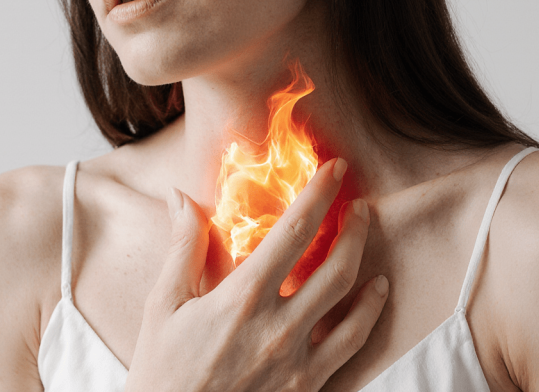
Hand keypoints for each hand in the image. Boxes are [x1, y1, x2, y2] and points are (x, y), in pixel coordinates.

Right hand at [124, 158, 387, 391]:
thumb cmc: (164, 369)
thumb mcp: (164, 305)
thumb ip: (182, 248)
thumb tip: (181, 198)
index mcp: (241, 298)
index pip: (292, 232)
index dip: (318, 195)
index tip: (334, 169)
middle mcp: (277, 326)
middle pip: (334, 265)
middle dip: (353, 227)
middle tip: (358, 203)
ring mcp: (298, 360)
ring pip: (350, 302)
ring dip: (365, 261)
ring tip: (366, 234)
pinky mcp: (307, 386)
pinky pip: (351, 345)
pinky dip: (369, 313)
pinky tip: (375, 293)